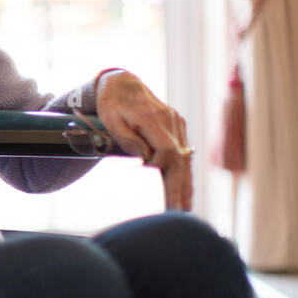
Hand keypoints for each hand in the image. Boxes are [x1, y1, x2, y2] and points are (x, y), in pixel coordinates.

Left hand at [95, 70, 193, 211]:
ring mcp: (176, 125)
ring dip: (185, 186)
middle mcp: (170, 122)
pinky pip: (183, 155)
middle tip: (179, 212)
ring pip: (185, 160)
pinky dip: (184, 175)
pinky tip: (184, 192)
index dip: (159, 165)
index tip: (150, 174)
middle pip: (180, 160)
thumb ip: (128, 140)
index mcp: (153, 119)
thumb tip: (146, 159)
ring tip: (184, 210)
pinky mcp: (177, 128)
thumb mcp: (112, 121)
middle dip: (180, 188)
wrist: (123, 85)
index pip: (166, 150)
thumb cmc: (113, 105)